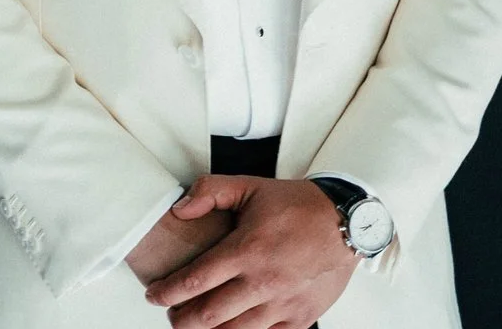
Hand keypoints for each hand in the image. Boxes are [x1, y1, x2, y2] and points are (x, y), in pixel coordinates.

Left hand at [143, 176, 355, 328]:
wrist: (346, 223)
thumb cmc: (298, 206)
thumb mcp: (250, 186)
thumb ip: (210, 192)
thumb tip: (180, 210)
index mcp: (247, 250)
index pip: (195, 280)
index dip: (167, 292)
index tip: (154, 295)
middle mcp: (264, 282)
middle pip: (209, 316)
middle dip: (181, 320)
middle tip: (172, 315)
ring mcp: (283, 305)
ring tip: (196, 324)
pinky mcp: (300, 319)